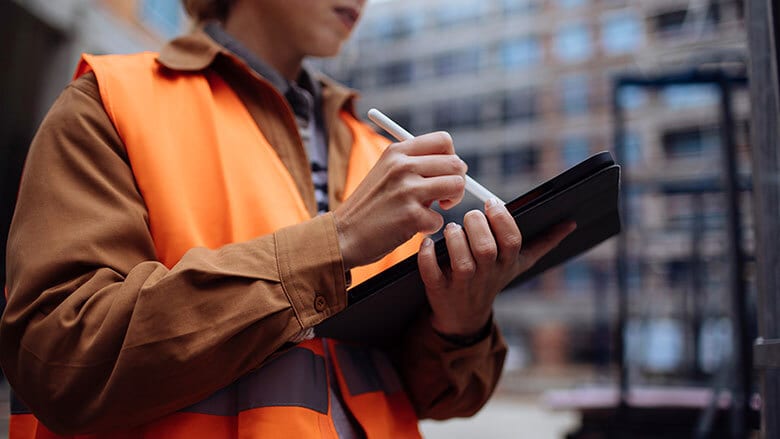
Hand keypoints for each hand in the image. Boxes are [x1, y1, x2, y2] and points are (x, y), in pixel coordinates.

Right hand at [334, 132, 466, 269]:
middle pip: (456, 163)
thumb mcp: (386, 173)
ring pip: (457, 186)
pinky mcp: (411, 215)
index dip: (451, 158)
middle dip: (457, 182)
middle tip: (444, 197)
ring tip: (432, 210)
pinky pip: (440, 219)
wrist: (342, 235)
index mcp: (397, 151)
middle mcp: (403, 166)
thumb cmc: (369, 207)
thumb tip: (455, 166)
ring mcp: (407, 190)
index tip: (444, 174)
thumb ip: (415, 165)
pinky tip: (413, 227)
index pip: (444, 141)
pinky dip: (430, 227)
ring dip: (451, 202)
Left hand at [418, 198, 576, 336]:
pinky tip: (426, 244)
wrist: (464, 317)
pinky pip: (431, 274)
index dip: (502, 220)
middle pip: (486, 249)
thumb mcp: (519, 263)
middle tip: (469, 216)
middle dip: (476, 226)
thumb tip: (570, 223)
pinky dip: (427, 257)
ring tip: (450, 229)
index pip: (512, 241)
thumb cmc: (492, 279)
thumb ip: (543, 243)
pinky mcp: (439, 291)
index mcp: (507, 264)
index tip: (492, 203)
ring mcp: (463, 285)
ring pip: (462, 262)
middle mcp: (487, 275)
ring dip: (454, 240)